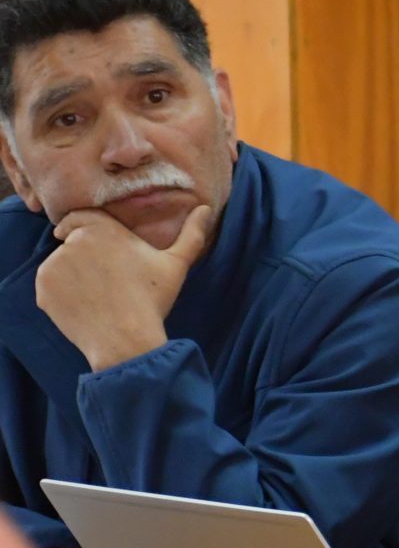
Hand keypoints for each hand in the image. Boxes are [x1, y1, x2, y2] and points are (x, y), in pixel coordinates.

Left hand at [33, 204, 214, 370]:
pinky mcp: (43, 287)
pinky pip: (49, 286)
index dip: (82, 228)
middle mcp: (73, 241)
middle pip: (71, 243)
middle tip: (103, 280)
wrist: (127, 339)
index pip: (82, 217)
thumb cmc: (152, 299)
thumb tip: (206, 208)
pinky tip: (84, 307)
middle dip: (82, 257)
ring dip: (72, 276)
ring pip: (60, 265)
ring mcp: (54, 264)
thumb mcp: (176, 265)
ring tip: (97, 297)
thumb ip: (190, 234)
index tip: (88, 243)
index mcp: (102, 228)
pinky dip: (61, 295)